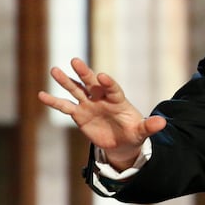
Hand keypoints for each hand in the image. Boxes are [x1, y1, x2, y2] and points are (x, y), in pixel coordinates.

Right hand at [37, 57, 166, 169]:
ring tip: (54, 70)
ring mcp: (89, 105)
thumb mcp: (142, 132)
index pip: (113, 89)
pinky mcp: (79, 114)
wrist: (121, 144)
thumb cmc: (133, 133)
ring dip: (66, 81)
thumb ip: (149, 126)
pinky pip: (65, 106)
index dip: (108, 83)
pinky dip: (53, 101)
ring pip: (76, 90)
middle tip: (75, 61)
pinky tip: (41, 95)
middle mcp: (102, 98)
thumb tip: (163, 123)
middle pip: (92, 83)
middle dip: (85, 73)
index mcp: (118, 100)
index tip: (103, 77)